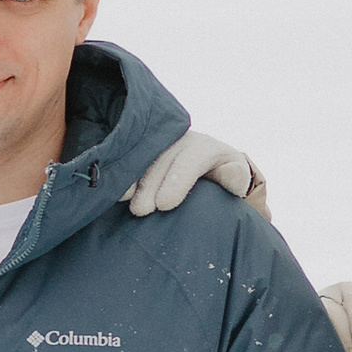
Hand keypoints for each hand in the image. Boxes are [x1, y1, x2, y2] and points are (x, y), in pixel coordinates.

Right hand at [129, 128, 269, 220]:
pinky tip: (116, 191)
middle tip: (142, 211)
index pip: (190, 159)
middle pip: (161, 160)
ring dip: (132, 180)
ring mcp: (156, 144)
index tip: (164, 204)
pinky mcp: (141, 151)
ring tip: (125, 201)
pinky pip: (129, 157)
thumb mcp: (234, 175)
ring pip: (141, 157)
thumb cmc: (222, 176)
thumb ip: (236, 177)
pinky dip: (122, 174)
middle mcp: (177, 141)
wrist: (205, 169)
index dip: (176, 180)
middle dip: (149, 185)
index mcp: (203, 147)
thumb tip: (232, 175)